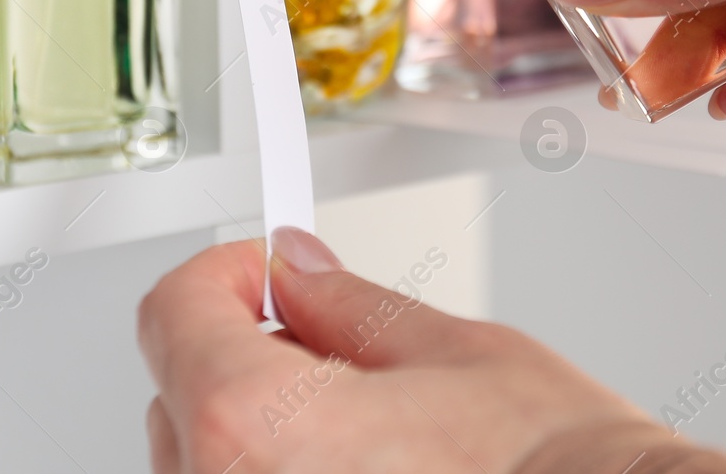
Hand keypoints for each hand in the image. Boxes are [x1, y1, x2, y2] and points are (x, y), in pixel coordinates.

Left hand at [139, 228, 725, 472]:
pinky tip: (358, 471)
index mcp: (256, 426)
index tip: (258, 271)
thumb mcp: (449, 348)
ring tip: (358, 427)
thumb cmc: (550, 465)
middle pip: (178, 398)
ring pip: (205, 466)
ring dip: (256, 430)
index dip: (222, 275)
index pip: (175, 316)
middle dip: (239, 354)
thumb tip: (295, 273)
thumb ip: (345, 305)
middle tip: (320, 343)